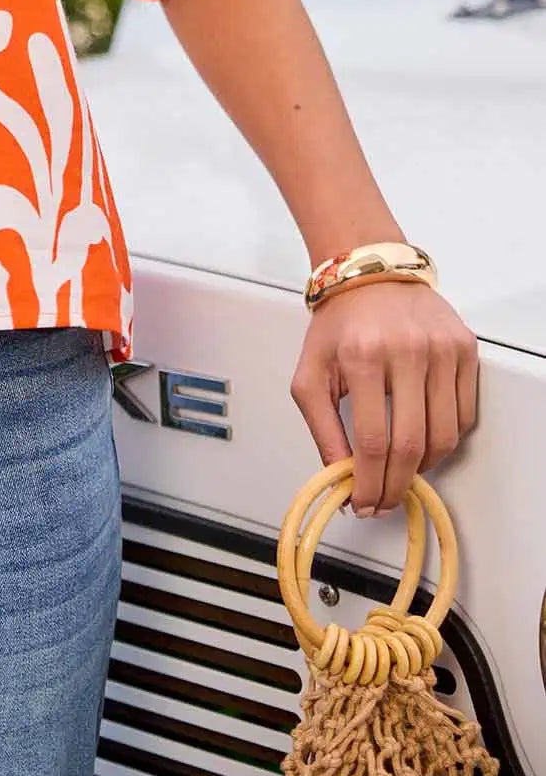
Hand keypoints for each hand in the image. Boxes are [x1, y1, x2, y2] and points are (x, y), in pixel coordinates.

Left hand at [290, 281, 478, 515]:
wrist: (370, 273)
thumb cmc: (339, 324)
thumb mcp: (310, 373)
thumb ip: (321, 429)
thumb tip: (340, 478)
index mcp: (363, 355)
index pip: (373, 441)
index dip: (370, 482)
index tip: (363, 501)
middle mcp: (407, 350)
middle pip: (411, 445)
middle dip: (396, 485)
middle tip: (384, 500)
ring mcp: (441, 349)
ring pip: (443, 435)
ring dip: (423, 467)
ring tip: (401, 470)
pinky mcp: (464, 348)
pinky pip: (464, 414)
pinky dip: (445, 439)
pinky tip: (423, 440)